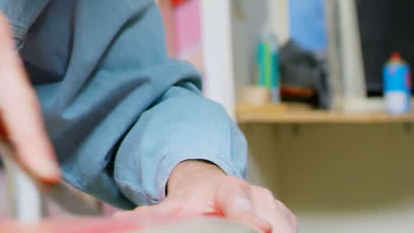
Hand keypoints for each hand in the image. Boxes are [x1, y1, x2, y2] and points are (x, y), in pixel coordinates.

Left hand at [119, 160, 295, 231]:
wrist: (211, 186)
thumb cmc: (194, 198)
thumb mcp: (174, 204)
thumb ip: (155, 216)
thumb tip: (124, 221)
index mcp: (228, 189)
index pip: (241, 204)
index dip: (249, 217)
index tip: (260, 228)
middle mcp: (257, 195)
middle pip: (269, 221)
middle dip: (261, 231)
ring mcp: (276, 207)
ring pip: (284, 227)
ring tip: (249, 232)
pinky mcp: (286, 219)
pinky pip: (289, 230)